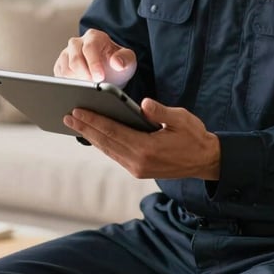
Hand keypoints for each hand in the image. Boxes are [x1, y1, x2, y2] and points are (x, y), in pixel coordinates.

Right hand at [54, 29, 136, 87]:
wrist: (109, 72)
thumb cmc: (117, 64)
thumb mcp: (128, 60)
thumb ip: (125, 59)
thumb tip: (117, 63)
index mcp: (94, 37)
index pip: (90, 48)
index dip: (94, 63)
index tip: (100, 77)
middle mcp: (77, 43)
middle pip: (75, 58)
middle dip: (84, 74)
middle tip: (93, 86)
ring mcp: (67, 54)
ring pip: (65, 68)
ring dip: (76, 81)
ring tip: (88, 89)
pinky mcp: (60, 66)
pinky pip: (59, 75)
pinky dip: (68, 84)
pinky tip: (78, 89)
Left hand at [64, 97, 220, 180]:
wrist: (206, 161)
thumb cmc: (194, 136)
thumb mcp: (181, 119)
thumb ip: (161, 112)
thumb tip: (143, 104)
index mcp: (147, 148)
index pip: (113, 131)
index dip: (93, 120)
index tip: (77, 111)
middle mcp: (138, 162)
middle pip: (105, 141)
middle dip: (85, 128)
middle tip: (67, 116)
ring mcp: (137, 168)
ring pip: (107, 150)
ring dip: (90, 136)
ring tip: (75, 124)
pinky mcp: (138, 170)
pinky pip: (115, 154)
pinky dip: (102, 143)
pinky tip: (93, 135)